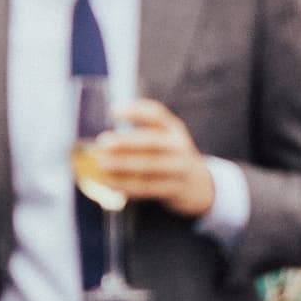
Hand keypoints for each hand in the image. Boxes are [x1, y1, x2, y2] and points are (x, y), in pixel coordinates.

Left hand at [95, 99, 213, 219]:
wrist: (200, 185)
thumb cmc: (170, 158)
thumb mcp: (165, 141)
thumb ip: (141, 136)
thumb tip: (100, 140)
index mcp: (174, 128)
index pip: (156, 114)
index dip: (135, 111)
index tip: (112, 111)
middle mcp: (178, 145)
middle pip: (151, 141)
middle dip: (126, 141)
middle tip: (102, 142)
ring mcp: (179, 168)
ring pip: (149, 166)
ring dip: (123, 165)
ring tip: (103, 164)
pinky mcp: (175, 189)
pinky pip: (148, 187)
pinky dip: (127, 186)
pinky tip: (111, 184)